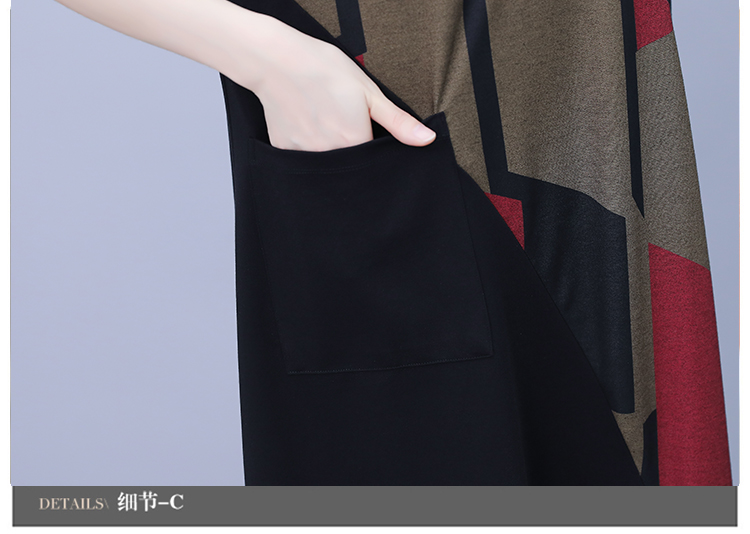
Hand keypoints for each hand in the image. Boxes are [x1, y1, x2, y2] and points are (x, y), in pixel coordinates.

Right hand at [236, 16, 436, 151]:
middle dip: (349, 146)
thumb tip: (426, 139)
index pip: (372, 159)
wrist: (276, 59)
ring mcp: (304, 155)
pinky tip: (305, 121)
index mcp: (354, 141)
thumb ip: (398, 122)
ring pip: (325, 161)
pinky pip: (301, 158)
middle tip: (338, 117)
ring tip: (323, 117)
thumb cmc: (323, 69)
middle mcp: (329, 154)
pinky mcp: (285, 150)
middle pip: (349, 163)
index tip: (362, 126)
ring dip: (328, 147)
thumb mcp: (369, 92)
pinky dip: (306, 144)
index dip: (370, 143)